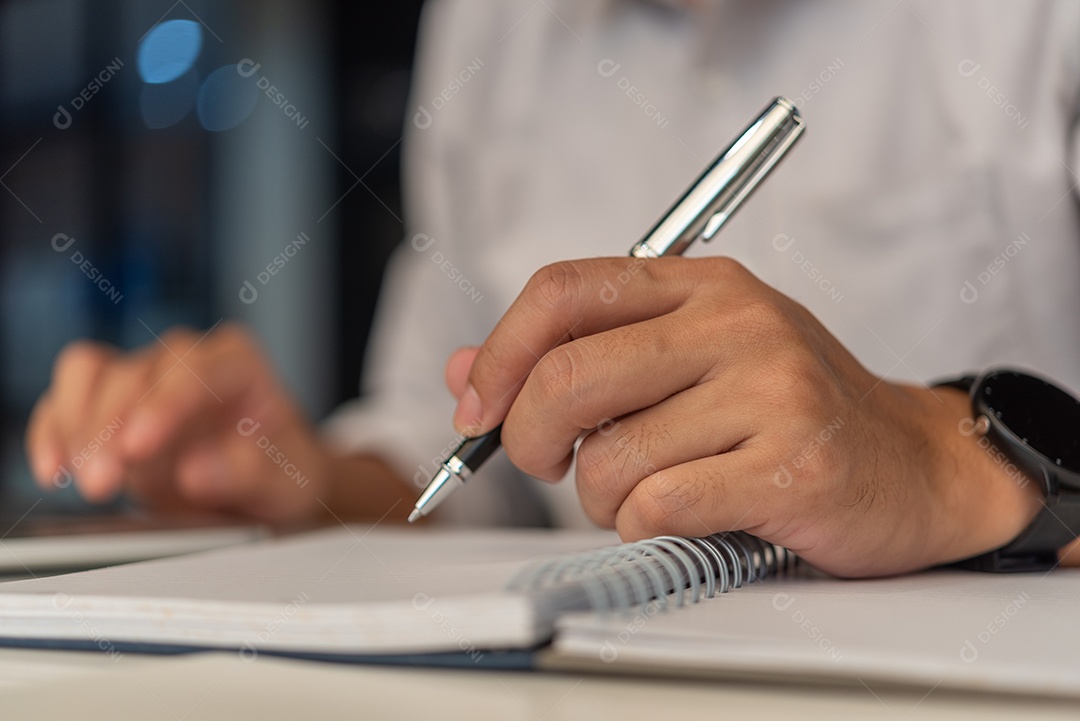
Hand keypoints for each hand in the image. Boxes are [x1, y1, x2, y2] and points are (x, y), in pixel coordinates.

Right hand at [26, 324, 330, 520]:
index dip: (163, 405)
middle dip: (112, 427)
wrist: (266, 481)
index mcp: (238, 363)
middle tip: (103, 482)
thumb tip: (199, 468)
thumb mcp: (285, 481)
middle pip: (137, 372)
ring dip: (79, 427)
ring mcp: (144, 378)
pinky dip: (54, 431)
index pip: (197, 369)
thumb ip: (248, 472)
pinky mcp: (110, 403)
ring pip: (92, 373)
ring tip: (86, 479)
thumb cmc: (282, 470)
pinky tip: (54, 469)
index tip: (139, 446)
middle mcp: (187, 360)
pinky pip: (66, 399)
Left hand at [445, 257, 1042, 576]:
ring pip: (609, 458)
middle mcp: (734, 323)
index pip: (561, 291)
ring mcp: (769, 389)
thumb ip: (580, 355)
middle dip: (527, 439)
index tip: (478, 409)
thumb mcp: (688, 358)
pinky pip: (659, 506)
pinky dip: (645, 526)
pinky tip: (683, 515)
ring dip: (601, 498)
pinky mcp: (792, 462)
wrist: (917, 462)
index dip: (498, 353)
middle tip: (548, 463)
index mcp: (700, 285)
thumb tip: (467, 372)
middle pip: (567, 376)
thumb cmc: (790, 410)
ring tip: (646, 493)